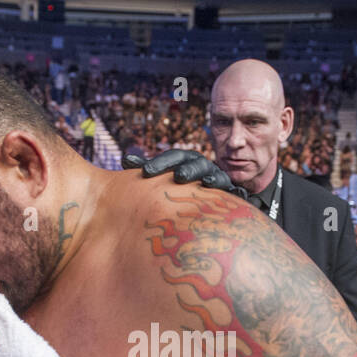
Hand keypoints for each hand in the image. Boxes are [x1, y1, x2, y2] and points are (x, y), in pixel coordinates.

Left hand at [124, 149, 247, 196]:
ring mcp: (217, 177)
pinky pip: (231, 189)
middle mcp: (202, 166)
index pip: (174, 157)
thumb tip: (124, 160)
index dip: (160, 163)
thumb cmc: (181, 187)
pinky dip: (227, 190)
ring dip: (207, 177)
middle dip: (187, 168)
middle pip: (194, 162)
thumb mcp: (165, 177)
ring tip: (204, 183)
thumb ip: (148, 169)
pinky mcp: (229, 192)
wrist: (211, 200)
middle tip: (178, 177)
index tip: (144, 173)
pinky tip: (219, 194)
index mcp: (186, 160)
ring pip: (213, 174)